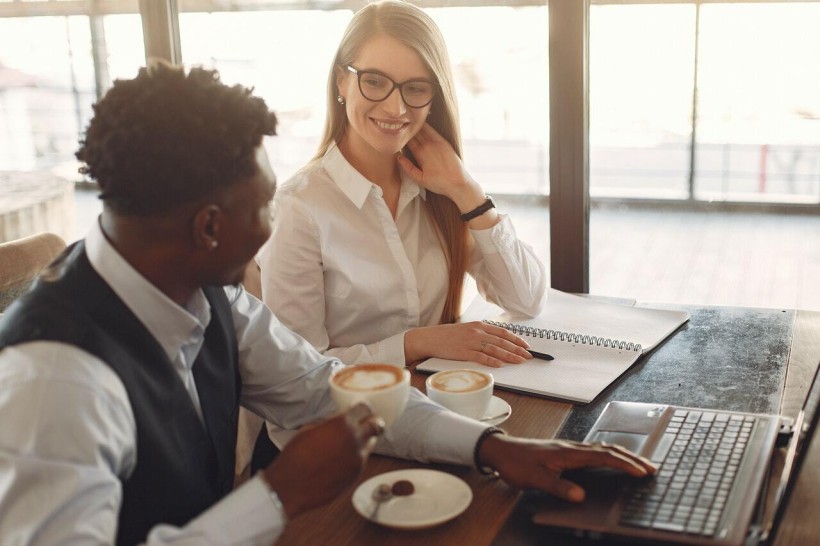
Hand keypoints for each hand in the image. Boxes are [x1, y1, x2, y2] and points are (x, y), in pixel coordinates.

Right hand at [262, 402, 384, 517]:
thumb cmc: (294, 457)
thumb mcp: (309, 429)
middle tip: (366, 423)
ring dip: (364, 441)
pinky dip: (355, 457)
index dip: (363, 407)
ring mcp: (358, 460)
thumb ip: (329, 423)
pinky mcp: (355, 476)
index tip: (361, 409)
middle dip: (372, 422)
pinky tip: (340, 459)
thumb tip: (337, 421)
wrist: (290, 487)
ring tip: (348, 443)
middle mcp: (355, 441)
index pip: (365, 408)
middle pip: (377, 425)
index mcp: (343, 425)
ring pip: (370, 445)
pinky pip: (361, 461)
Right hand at [397, 123, 481, 206]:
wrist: (458, 182)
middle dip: (407, 129)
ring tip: (407, 120)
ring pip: (423, 130)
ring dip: (415, 125)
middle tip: (399, 124)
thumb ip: (408, 168)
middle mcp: (428, 145)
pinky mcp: (444, 142)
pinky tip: (422, 121)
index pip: (407, 141)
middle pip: (414, 134)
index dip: (401, 136)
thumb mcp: (420, 179)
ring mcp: (437, 142)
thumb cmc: (439, 183)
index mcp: (420, 153)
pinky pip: (433, 131)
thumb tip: (398, 157)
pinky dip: (426, 126)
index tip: (395, 132)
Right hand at [405, 320, 532, 366]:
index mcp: (479, 325)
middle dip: (518, 349)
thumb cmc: (448, 336)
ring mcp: (470, 342)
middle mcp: (477, 332)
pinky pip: (481, 357)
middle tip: (529, 356)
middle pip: (502, 341)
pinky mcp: (463, 352)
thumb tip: (497, 341)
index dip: (516, 339)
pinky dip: (492, 360)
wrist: (430, 338)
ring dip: (509, 356)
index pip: (503, 332)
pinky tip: (501, 364)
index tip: (526, 346)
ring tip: (520, 361)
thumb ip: (481, 333)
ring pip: (495, 349)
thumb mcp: (466, 329)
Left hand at [478, 434, 656, 501]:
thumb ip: (558, 487)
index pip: (603, 457)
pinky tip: (612, 461)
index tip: (642, 472)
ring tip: (639, 464)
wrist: (501, 450)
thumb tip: (580, 496)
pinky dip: (609, 456)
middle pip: (608, 450)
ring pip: (602, 449)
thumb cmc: (517, 463)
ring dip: (622, 455)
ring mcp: (569, 449)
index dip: (624, 464)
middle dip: (631, 458)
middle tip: (651, 468)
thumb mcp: (535, 479)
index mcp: (568, 453)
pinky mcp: (565, 452)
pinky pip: (594, 451)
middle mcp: (572, 448)